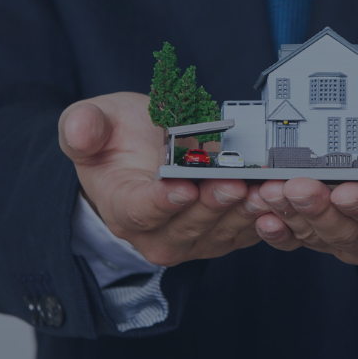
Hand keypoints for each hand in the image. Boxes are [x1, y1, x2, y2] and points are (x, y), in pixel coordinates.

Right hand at [58, 92, 269, 266]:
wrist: (139, 150)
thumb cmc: (114, 136)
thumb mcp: (90, 121)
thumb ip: (82, 127)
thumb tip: (79, 131)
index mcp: (120, 206)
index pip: (138, 211)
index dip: (160, 202)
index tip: (181, 187)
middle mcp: (154, 233)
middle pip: (185, 226)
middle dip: (211, 205)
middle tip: (233, 183)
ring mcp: (191, 238)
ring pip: (219, 233)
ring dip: (244, 213)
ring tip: (263, 190)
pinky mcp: (221, 234)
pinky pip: (244, 231)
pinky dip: (264, 217)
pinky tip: (278, 197)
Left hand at [254, 139, 357, 294]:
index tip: (347, 191)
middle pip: (346, 229)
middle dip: (319, 209)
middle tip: (296, 186)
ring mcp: (352, 239)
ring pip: (318, 234)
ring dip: (291, 215)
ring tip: (269, 193)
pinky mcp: (329, 234)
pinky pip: (300, 237)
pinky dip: (277, 228)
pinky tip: (258, 214)